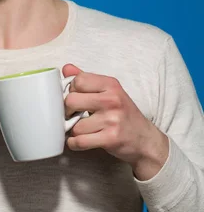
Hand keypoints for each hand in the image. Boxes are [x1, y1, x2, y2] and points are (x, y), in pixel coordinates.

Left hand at [63, 64, 168, 179]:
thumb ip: (87, 80)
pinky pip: (80, 141)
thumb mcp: (109, 91)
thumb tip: (66, 68)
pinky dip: (74, 143)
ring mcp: (112, 119)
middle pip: (71, 101)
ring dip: (73, 130)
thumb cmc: (124, 114)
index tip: (75, 98)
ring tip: (82, 129)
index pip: (78, 80)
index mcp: (110, 84)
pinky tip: (78, 140)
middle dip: (68, 110)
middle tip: (73, 115)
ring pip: (75, 125)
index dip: (71, 91)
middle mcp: (112, 99)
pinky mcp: (111, 138)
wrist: (145, 139)